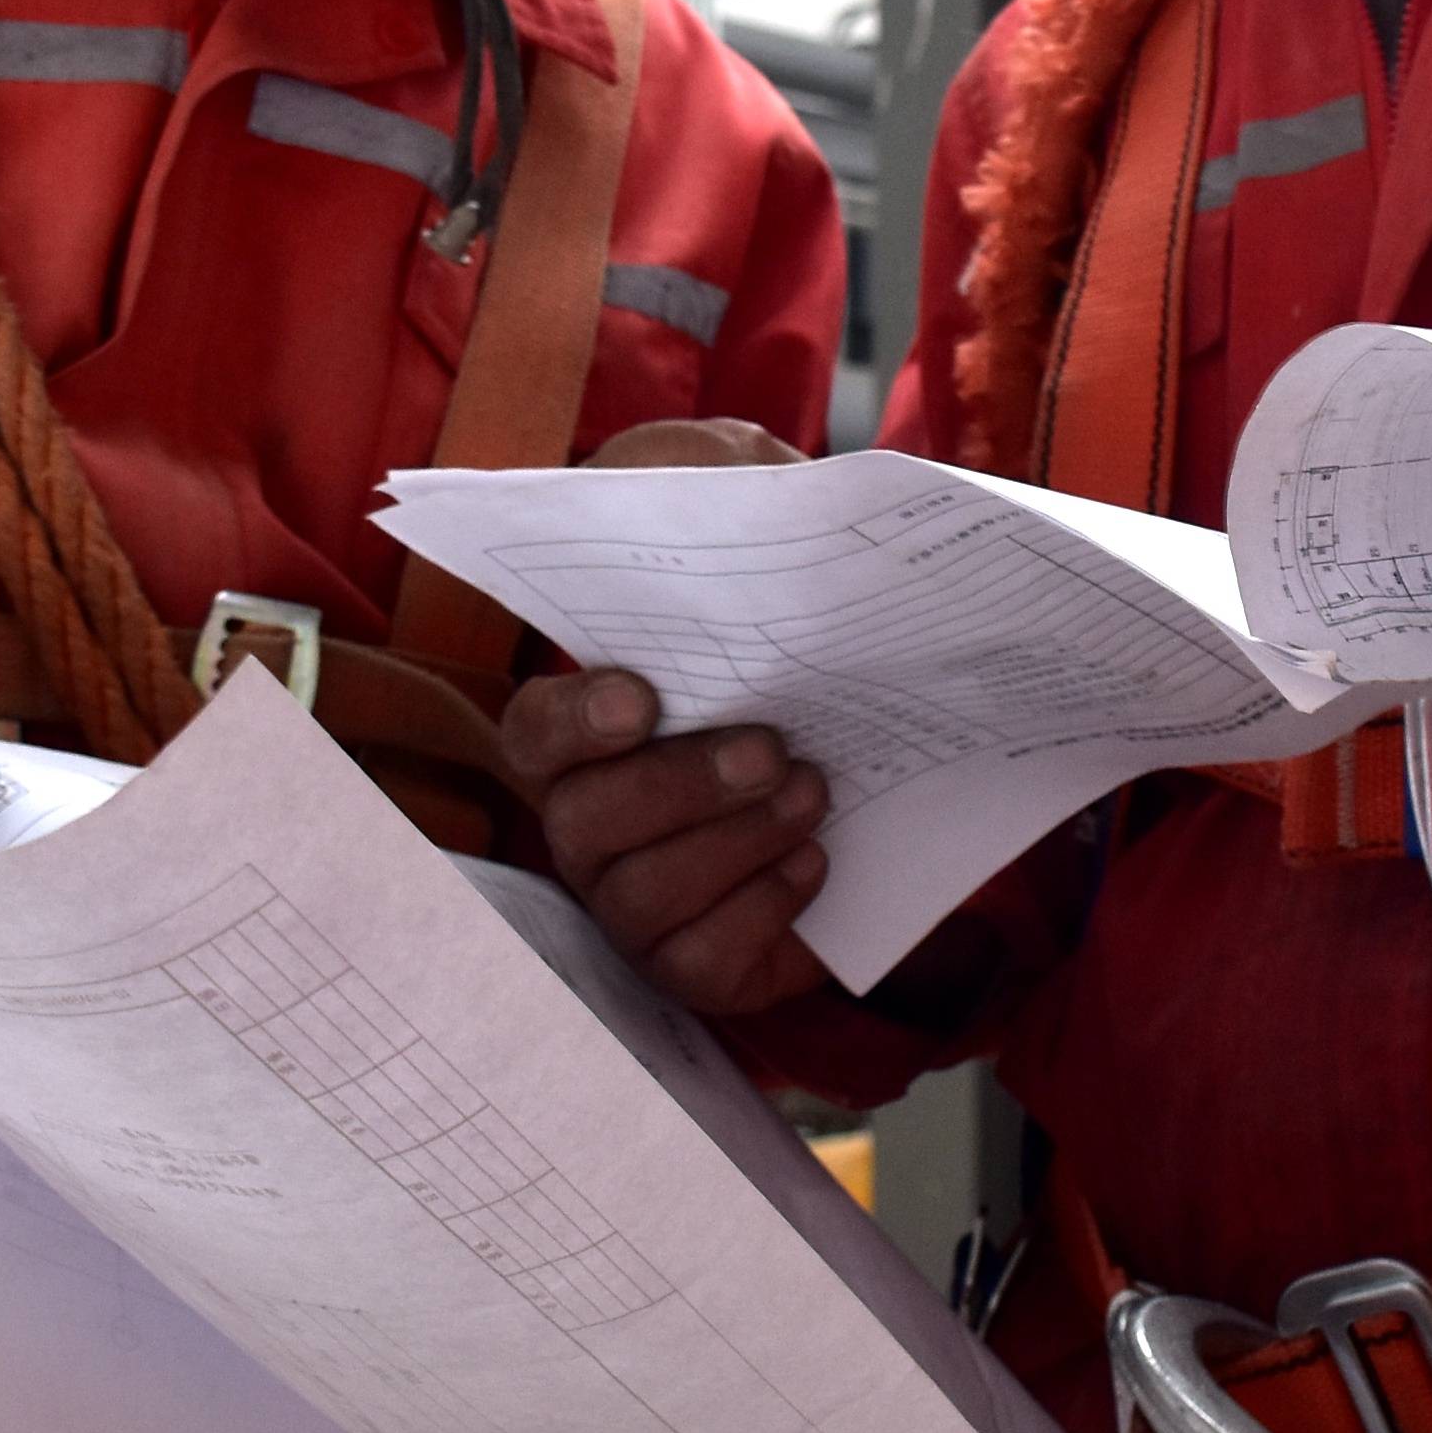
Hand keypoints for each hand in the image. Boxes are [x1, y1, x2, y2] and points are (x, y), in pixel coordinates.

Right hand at [497, 417, 827, 1014]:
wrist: (898, 743)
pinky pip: (702, 962)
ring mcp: (640, 901)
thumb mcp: (761, 524)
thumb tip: (671, 469)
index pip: (533, 734)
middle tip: (771, 747)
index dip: (575, 721)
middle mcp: (592, 823)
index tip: (642, 693)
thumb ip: (707, 478)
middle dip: (679, 789)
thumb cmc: (798, 635)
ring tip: (811, 790)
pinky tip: (816, 860)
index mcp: (586, 729)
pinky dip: (761, 914)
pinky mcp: (705, 963)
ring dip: (733, 844)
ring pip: (643, 899)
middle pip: (584, 826)